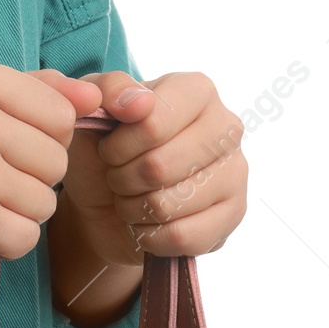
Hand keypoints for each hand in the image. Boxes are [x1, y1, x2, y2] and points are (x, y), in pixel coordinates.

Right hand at [0, 59, 78, 276]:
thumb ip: (31, 91)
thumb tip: (96, 98)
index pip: (61, 113)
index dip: (42, 138)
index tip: (4, 148)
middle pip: (58, 160)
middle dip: (32, 179)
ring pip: (47, 202)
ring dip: (19, 213)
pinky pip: (28, 237)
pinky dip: (6, 242)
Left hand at [35, 69, 248, 265]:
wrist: (107, 204)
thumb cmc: (103, 152)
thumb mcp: (92, 114)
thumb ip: (107, 90)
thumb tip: (136, 102)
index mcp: (196, 91)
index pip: (152, 122)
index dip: (117, 146)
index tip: (108, 150)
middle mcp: (226, 127)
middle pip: (159, 167)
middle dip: (122, 179)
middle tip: (118, 177)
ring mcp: (235, 172)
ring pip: (168, 205)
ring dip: (133, 209)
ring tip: (132, 198)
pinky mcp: (233, 215)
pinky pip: (181, 237)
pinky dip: (149, 237)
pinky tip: (146, 224)